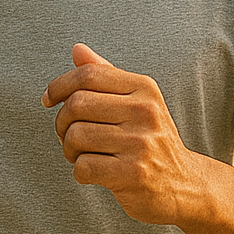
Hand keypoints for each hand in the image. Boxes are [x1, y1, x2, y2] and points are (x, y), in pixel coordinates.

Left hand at [42, 43, 202, 224]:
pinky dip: (80, 172)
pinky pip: (83, 167)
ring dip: (69, 150)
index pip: (88, 74)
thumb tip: (77, 50)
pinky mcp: (133, 174)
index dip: (59, 86)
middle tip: (68, 136)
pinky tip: (94, 174)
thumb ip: (106, 75)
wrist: (184, 184)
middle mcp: (145, 112)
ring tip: (82, 156)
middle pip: (76, 105)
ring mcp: (141, 143)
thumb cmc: (150, 140)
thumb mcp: (137, 102)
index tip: (49, 100)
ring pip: (76, 136)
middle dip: (61, 123)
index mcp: (144, 89)